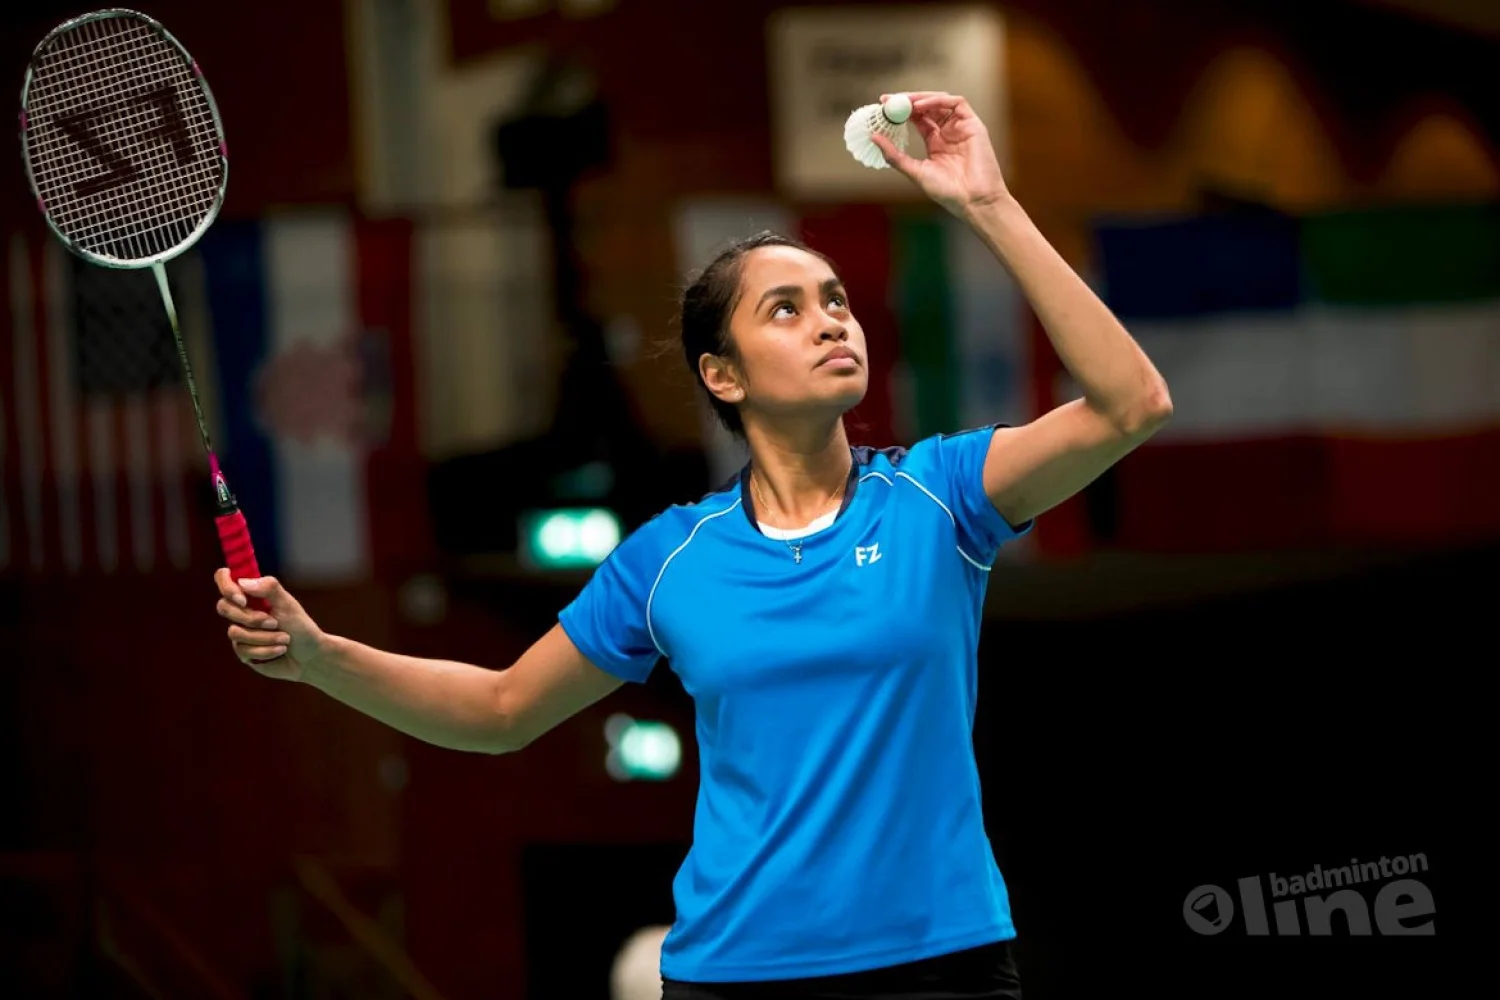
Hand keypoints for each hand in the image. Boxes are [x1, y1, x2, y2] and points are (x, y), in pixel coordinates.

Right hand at [215, 568, 329, 682]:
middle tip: (274, 623)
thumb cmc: (300, 626)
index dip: (227, 587)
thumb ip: (269, 588)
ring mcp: (240, 632)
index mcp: (251, 594)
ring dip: (265, 637)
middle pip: (223, 607)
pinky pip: (243, 650)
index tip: (243, 600)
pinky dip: (266, 650)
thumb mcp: (288, 604)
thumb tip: (242, 582)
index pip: (224, 578)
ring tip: (285, 639)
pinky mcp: (243, 651)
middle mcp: (242, 611)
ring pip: (235, 632)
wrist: (309, 656)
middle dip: (251, 618)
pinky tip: (280, 650)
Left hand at [871, 91, 1009, 217]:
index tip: (883, 105)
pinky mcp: (973, 124)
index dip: (901, 110)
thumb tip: (874, 137)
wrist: (973, 200)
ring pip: (941, 101)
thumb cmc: (947, 191)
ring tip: (903, 102)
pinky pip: (957, 103)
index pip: (917, 119)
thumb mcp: (915, 171)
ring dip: (921, 98)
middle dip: (908, 101)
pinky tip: (921, 106)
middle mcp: (948, 132)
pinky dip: (938, 100)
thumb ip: (895, 155)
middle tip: (889, 100)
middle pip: (928, 107)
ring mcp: (961, 127)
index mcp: (936, 143)